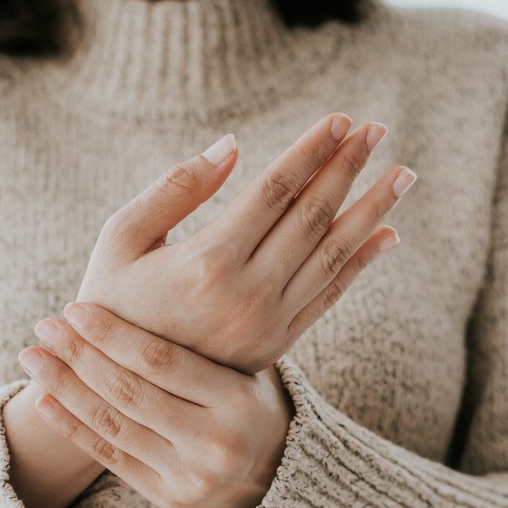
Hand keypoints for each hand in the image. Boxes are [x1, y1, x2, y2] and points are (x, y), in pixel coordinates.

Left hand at [16, 302, 295, 507]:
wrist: (281, 479)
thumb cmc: (251, 401)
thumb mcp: (249, 366)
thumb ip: (208, 334)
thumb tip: (166, 259)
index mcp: (238, 400)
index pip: (163, 361)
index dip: (113, 334)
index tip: (76, 308)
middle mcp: (216, 443)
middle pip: (130, 392)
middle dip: (79, 355)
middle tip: (44, 324)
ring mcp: (191, 475)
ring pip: (113, 425)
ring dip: (65, 388)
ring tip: (32, 358)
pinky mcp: (170, 499)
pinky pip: (111, 459)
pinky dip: (71, 428)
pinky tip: (43, 402)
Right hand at [76, 112, 414, 373]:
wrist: (115, 388)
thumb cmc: (107, 302)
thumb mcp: (120, 239)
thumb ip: (175, 189)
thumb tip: (233, 145)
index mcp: (207, 262)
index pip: (275, 191)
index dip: (311, 152)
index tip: (342, 119)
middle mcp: (248, 295)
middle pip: (312, 217)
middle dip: (348, 168)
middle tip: (379, 129)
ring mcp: (267, 324)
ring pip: (332, 256)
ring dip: (371, 211)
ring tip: (400, 174)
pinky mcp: (275, 346)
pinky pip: (328, 297)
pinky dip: (360, 264)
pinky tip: (386, 235)